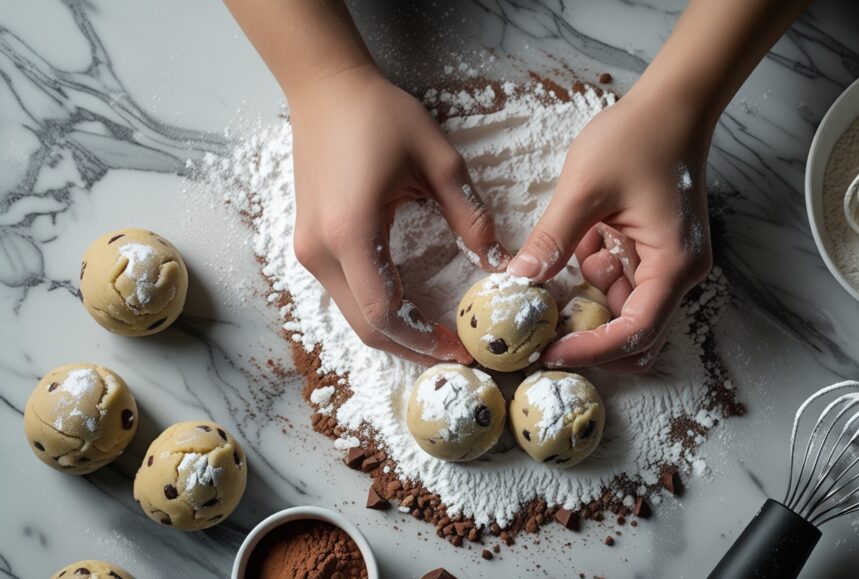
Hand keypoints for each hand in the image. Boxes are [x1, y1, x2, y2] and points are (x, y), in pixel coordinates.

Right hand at [289, 65, 510, 364]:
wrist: (326, 88)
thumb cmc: (380, 115)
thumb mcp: (439, 161)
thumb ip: (470, 216)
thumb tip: (497, 260)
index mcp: (352, 231)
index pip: (385, 312)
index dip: (424, 339)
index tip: (461, 346)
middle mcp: (321, 249)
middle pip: (365, 325)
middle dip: (412, 346)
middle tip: (455, 350)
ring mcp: (308, 248)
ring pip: (352, 314)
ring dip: (394, 331)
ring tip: (438, 334)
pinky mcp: (309, 243)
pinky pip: (344, 293)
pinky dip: (376, 310)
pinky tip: (408, 308)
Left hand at [508, 87, 712, 371]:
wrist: (671, 105)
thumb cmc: (637, 137)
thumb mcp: (584, 189)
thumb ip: (552, 240)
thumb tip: (518, 281)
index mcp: (673, 264)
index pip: (634, 332)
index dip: (591, 350)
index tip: (548, 352)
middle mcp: (680, 273)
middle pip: (638, 335)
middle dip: (592, 338)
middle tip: (544, 334)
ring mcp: (671, 264)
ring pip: (627, 310)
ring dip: (592, 297)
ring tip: (568, 259)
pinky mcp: (658, 253)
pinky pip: (624, 282)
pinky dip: (597, 273)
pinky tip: (586, 239)